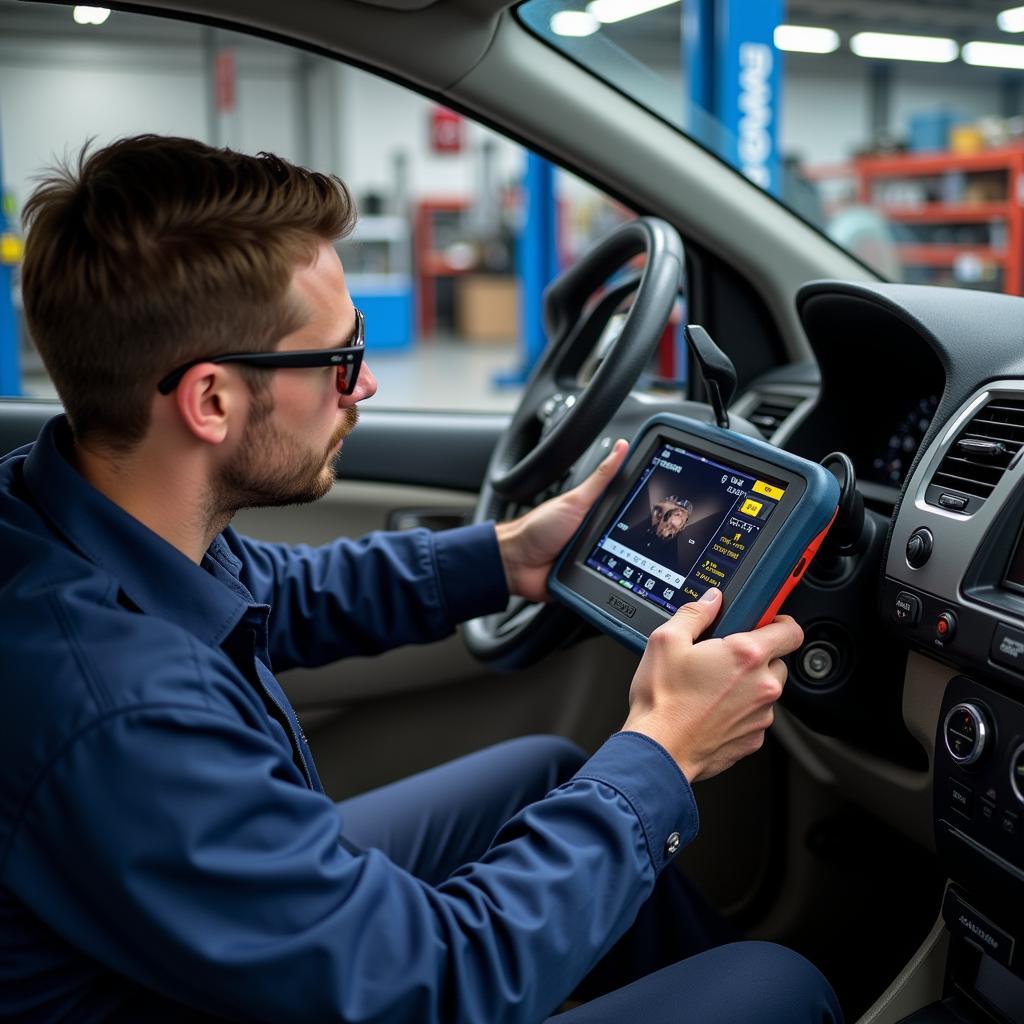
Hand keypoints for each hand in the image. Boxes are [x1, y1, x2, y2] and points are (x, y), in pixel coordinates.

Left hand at [495, 439, 627, 602]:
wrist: (516, 563)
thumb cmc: (538, 528)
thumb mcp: (575, 500)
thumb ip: (601, 478)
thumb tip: (622, 447)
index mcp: (597, 512)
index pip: (629, 507)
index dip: (643, 508)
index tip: (659, 507)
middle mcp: (599, 534)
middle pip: (630, 539)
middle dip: (631, 543)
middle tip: (621, 540)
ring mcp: (596, 558)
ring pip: (623, 563)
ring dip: (619, 564)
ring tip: (604, 558)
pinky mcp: (591, 578)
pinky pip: (608, 582)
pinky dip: (609, 581)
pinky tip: (604, 576)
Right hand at [622, 587, 803, 781]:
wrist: (659, 750)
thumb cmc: (663, 701)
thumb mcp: (667, 641)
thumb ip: (695, 613)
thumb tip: (710, 601)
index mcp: (747, 655)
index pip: (791, 630)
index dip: (779, 621)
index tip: (765, 622)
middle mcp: (762, 686)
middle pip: (777, 661)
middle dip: (755, 656)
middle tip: (724, 657)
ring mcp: (761, 715)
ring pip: (765, 690)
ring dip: (747, 685)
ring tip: (712, 686)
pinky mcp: (754, 739)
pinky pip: (755, 716)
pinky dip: (740, 710)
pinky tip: (711, 708)